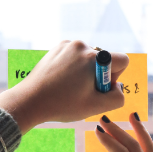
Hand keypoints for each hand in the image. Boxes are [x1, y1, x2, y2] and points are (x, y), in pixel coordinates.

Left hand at [0, 40, 128, 132]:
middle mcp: (82, 46)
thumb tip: (119, 88)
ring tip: (69, 87)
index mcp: (94, 58)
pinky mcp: (57, 47)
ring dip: (85, 72)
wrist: (30, 100)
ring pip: (89, 59)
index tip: (100, 88)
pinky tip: (62, 81)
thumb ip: (117, 98)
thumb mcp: (95, 107)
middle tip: (82, 92)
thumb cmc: (63, 105)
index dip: (116, 78)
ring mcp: (68, 45)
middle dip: (99, 76)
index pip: (122, 60)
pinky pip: (75, 56)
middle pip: (104, 61)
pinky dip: (73, 68)